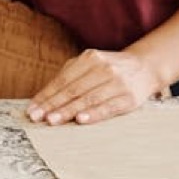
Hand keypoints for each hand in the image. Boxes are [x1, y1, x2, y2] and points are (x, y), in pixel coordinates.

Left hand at [25, 48, 161, 124]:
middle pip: (73, 89)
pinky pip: (107, 107)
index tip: (32, 108)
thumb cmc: (110, 70)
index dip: (46, 95)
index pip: (63, 79)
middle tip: (37, 117)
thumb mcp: (91, 65)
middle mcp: (103, 68)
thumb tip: (44, 97)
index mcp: (90, 58)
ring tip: (52, 120)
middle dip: (52, 105)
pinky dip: (93, 114)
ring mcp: (116, 83)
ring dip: (68, 111)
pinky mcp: (128, 98)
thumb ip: (70, 76)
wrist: (145, 68)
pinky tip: (80, 120)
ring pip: (88, 99)